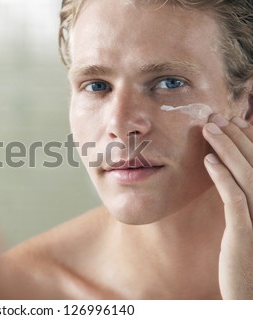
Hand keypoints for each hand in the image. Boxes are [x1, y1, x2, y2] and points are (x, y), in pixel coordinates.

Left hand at [203, 114, 252, 298]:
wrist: (249, 291)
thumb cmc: (246, 255)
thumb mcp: (247, 222)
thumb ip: (241, 197)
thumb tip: (228, 172)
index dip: (246, 139)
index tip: (228, 121)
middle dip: (235, 136)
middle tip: (215, 117)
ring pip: (245, 174)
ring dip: (226, 148)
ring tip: (209, 129)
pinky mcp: (245, 231)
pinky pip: (234, 198)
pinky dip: (222, 176)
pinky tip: (207, 161)